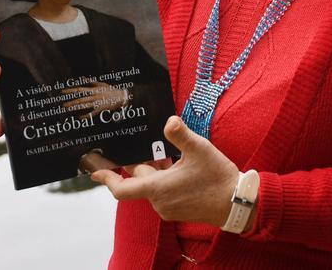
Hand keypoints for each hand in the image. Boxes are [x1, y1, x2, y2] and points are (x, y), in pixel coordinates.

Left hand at [61, 82, 127, 118]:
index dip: (71, 91)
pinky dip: (86, 116)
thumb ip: (91, 82)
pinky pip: (92, 113)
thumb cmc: (111, 90)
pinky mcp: (101, 109)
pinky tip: (80, 118)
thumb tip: (83, 78)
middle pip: (80, 99)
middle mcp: (94, 96)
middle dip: (71, 102)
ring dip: (75, 108)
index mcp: (94, 90)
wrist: (121, 96)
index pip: (80, 90)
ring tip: (68, 110)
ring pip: (84, 106)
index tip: (63, 92)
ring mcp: (97, 103)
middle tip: (62, 105)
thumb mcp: (101, 84)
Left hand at [89, 116, 242, 228]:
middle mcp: (159, 201)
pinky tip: (178, 166)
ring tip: (168, 152)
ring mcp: (168, 208)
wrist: (237, 202)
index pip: (122, 189)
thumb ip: (180, 134)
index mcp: (158, 188)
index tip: (94, 172)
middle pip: (140, 180)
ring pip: (152, 185)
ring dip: (156, 171)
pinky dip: (165, 179)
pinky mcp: (178, 210)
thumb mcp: (200, 149)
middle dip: (143, 162)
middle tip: (148, 144)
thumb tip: (168, 120)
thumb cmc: (218, 177)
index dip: (106, 179)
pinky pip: (163, 193)